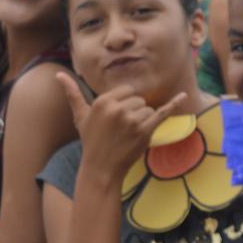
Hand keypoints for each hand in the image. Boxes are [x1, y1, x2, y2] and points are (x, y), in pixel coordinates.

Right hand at [57, 75, 186, 180]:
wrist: (101, 168)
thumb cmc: (91, 141)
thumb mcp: (80, 116)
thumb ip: (72, 93)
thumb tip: (58, 74)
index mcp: (103, 101)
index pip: (127, 90)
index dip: (125, 103)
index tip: (118, 118)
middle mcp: (117, 108)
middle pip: (139, 99)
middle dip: (134, 112)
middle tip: (122, 130)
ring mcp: (132, 119)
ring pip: (148, 109)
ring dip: (143, 120)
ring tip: (128, 134)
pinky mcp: (145, 130)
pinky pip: (162, 112)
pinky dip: (174, 104)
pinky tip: (183, 96)